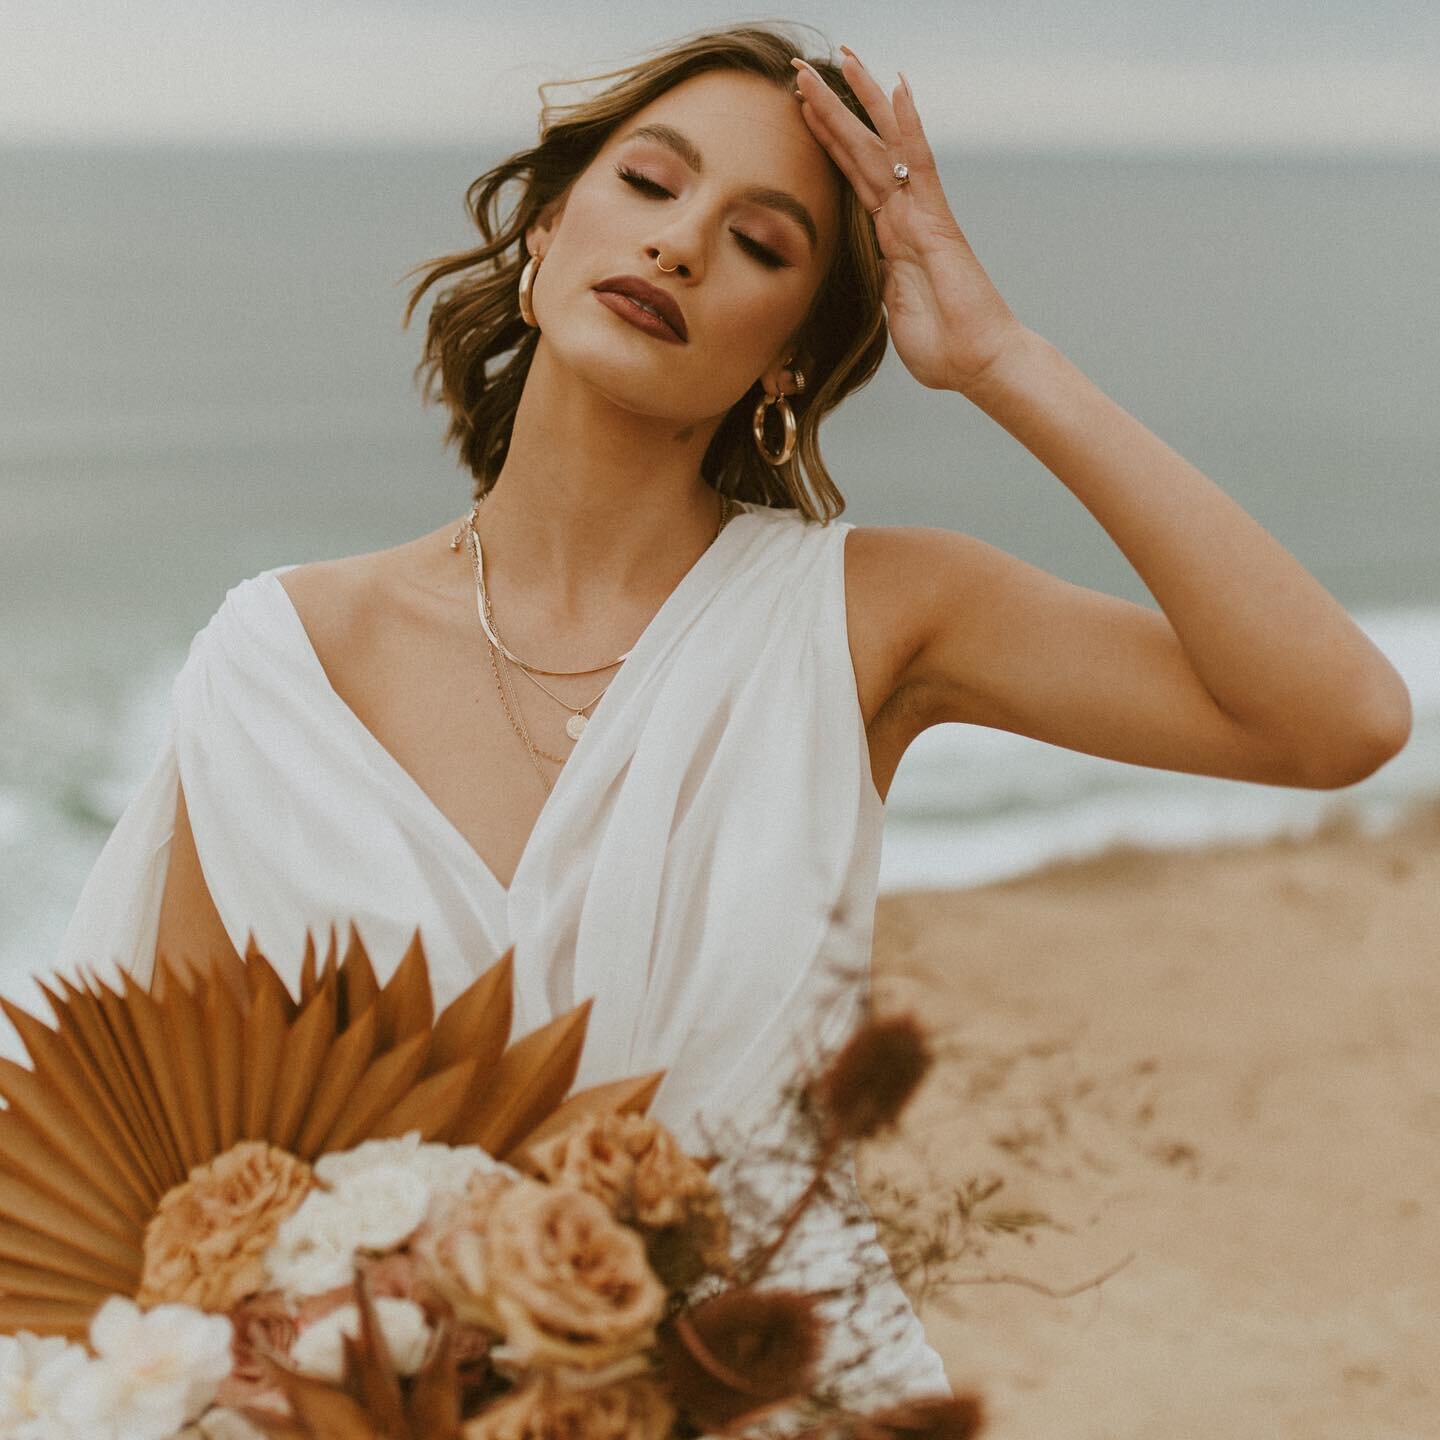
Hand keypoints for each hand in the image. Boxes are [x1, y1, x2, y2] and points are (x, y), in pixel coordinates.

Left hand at [792, 47, 1024, 394]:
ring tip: (839, 56)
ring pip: (884, 145)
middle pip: (861, 149)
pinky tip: (897, 85)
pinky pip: (920, 163)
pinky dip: (908, 124)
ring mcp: (920, 213)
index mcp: (888, 237)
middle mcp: (904, 215)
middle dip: (830, 108)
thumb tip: (868, 275)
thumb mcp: (892, 314)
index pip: (851, 177)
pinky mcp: (937, 221)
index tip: (799, 108)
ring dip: (860, 101)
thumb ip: (878, 287)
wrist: (979, 364)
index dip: (827, 141)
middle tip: (799, 68)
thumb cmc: (944, 349)